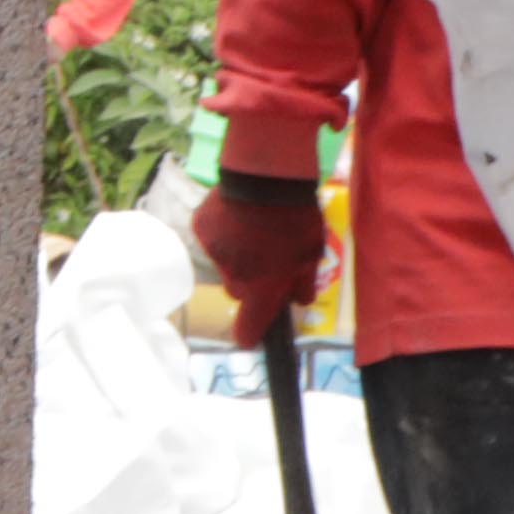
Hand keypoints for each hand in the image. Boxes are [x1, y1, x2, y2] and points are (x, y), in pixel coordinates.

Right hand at [189, 170, 329, 339]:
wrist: (265, 178)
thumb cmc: (296, 219)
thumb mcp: (312, 253)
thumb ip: (304, 282)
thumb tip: (300, 301)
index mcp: (261, 289)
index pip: (247, 329)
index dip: (250, 334)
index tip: (253, 335)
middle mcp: (233, 277)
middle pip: (238, 291)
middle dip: (250, 282)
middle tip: (267, 260)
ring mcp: (213, 253)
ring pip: (225, 263)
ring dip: (238, 255)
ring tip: (254, 229)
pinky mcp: (201, 230)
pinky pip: (212, 240)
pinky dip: (223, 233)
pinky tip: (238, 214)